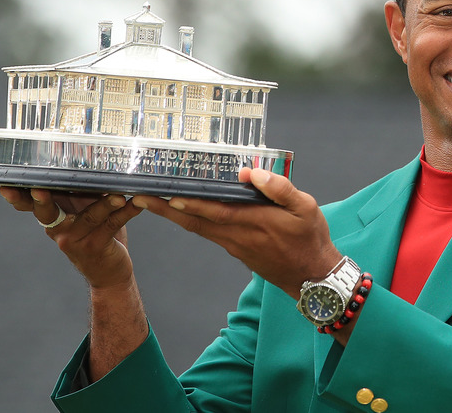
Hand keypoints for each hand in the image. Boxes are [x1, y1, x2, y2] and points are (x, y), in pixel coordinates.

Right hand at [0, 187, 143, 289]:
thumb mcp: (84, 212)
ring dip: (105, 204)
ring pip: (89, 217)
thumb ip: (81, 193)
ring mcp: (76, 240)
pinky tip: (136, 203)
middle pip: (46, 212)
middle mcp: (59, 230)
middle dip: (42, 200)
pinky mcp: (96, 247)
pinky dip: (126, 212)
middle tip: (38, 190)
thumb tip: (88, 159)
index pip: (30, 205)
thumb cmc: (97, 234)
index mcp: (53, 218)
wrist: (109, 272)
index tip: (5, 186)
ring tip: (117, 195)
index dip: (18, 196)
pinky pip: (112, 225)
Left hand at [131, 168, 341, 299]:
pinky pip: (207, 233)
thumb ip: (279, 188)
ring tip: (152, 200)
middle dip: (164, 208)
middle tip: (138, 197)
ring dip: (173, 214)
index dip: (186, 202)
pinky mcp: (236, 250)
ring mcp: (234, 245)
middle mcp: (237, 236)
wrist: (313, 278)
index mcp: (253, 222)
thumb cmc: (311, 240)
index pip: (212, 210)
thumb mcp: (306, 208)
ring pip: (197, 228)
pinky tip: (182, 211)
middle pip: (193, 221)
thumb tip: (250, 172)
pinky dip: (190, 221)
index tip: (162, 193)